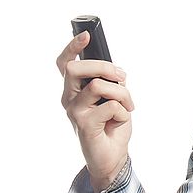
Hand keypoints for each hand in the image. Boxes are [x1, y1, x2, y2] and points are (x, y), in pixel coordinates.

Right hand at [56, 31, 133, 192]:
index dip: (72, 47)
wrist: (112, 157)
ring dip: (121, 93)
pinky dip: (123, 111)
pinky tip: (120, 121)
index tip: (85, 35)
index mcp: (74, 90)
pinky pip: (110, 106)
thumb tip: (115, 71)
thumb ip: (109, 82)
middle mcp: (69, 99)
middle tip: (121, 77)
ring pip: (98, 85)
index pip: (65, 64)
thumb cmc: (111, 126)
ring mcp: (73, 111)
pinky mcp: (83, 124)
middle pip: (76, 68)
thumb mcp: (113, 98)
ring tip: (127, 105)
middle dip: (104, 67)